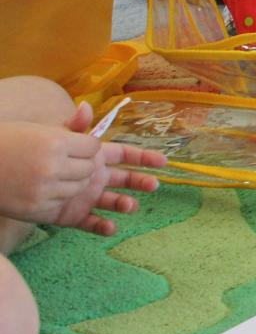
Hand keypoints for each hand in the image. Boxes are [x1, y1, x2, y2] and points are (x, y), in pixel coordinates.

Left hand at [0, 105, 164, 234]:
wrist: (6, 174)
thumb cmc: (33, 152)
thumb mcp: (56, 138)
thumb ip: (73, 127)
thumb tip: (86, 106)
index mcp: (95, 158)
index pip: (125, 156)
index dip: (144, 158)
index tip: (162, 162)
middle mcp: (95, 177)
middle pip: (125, 179)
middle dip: (141, 182)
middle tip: (152, 185)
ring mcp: (85, 197)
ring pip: (112, 202)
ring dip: (123, 203)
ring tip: (128, 206)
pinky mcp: (72, 216)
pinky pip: (91, 223)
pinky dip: (102, 226)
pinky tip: (110, 227)